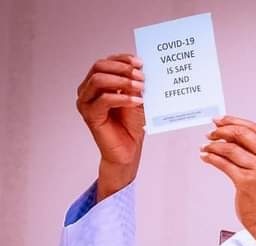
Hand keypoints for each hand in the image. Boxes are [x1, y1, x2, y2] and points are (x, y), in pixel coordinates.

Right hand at [76, 53, 145, 200]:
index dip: (122, 58)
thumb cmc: (132, 124)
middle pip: (99, 66)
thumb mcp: (136, 99)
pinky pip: (104, 100)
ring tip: (140, 87)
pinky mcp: (89, 115)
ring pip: (98, 80)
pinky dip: (122, 98)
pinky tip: (137, 101)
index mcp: (98, 82)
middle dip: (122, 68)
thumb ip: (134, 84)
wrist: (129, 149)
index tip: (140, 62)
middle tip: (141, 75)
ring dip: (121, 80)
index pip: (106, 61)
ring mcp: (86, 101)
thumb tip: (139, 68)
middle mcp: (88, 89)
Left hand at [201, 116, 255, 245]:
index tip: (218, 121)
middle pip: (242, 134)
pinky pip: (224, 164)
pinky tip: (206, 157)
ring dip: (213, 146)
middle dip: (222, 131)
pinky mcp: (246, 182)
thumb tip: (227, 131)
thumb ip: (252, 148)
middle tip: (210, 133)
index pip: (253, 127)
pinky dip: (211, 158)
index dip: (233, 121)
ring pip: (230, 149)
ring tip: (205, 147)